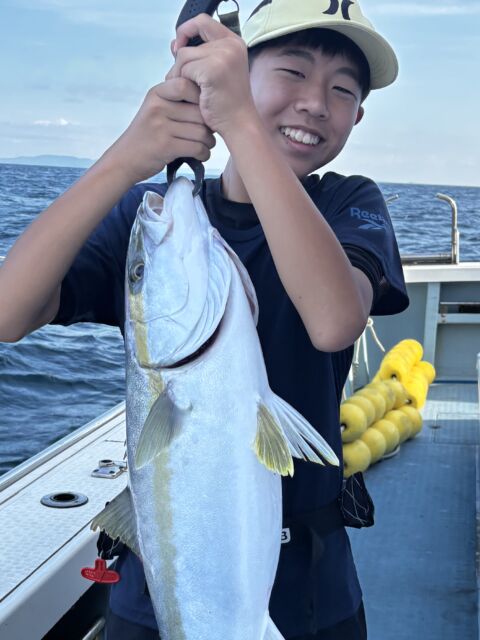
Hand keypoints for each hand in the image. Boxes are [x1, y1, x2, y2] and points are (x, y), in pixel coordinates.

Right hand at [101, 77, 215, 185]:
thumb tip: (211, 98)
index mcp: (156, 93)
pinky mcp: (165, 146)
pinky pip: (197, 147)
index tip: (204, 112)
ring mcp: (160, 126)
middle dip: (210, 125)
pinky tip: (201, 155)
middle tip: (209, 134)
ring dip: (209, 142)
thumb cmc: (147, 135)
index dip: (202, 98)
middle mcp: (157, 107)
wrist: (125, 160)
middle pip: (199, 111)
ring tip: (206, 145)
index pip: (186, 85)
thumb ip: (177, 100)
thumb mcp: (156, 109)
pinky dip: (204, 153)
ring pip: (201, 131)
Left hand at [167, 14, 256, 139]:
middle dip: (180, 64)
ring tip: (190, 92)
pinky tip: (193, 96)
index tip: (178, 47)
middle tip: (186, 83)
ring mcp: (223, 56)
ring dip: (180, 75)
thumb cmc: (227, 104)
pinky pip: (184, 69)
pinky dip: (183, 83)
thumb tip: (174, 44)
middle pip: (188, 44)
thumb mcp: (217, 72)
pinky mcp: (213, 69)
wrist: (239, 124)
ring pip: (183, 56)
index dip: (186, 30)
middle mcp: (231, 45)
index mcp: (234, 43)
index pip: (202, 21)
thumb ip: (199, 55)